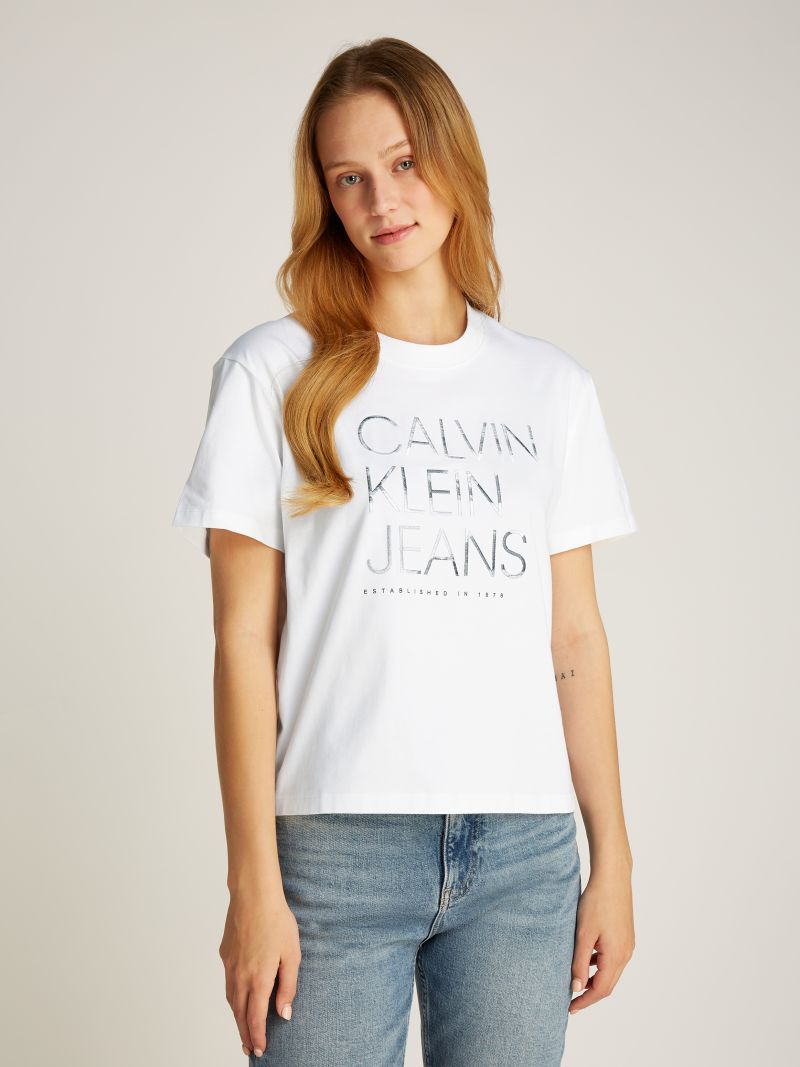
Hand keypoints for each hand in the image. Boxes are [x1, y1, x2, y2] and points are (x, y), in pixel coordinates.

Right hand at [218, 890, 301, 1055]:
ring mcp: (230, 965)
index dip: (258, 1037)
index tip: (260, 1050)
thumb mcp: (292, 954)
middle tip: (249, 1048)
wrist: (253, 895)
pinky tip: (238, 997)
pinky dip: (232, 997)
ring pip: (231, 999)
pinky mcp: (225, 954)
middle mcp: (240, 976)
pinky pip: (227, 982)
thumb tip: (284, 1013)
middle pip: (239, 1014)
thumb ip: (288, 986)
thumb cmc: (277, 921)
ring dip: (236, 1017)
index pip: (255, 1018)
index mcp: (258, 978)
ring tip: (243, 1029)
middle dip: (244, 1034)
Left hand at [569, 863, 634, 1015]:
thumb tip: (576, 988)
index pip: (601, 990)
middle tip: (571, 999)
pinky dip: (599, 965)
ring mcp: (627, 945)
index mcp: (617, 956)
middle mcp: (626, 954)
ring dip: (595, 979)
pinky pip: (612, 959)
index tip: (570, 1008)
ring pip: (611, 971)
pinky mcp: (625, 936)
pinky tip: (586, 958)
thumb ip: (579, 963)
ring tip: (576, 980)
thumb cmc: (597, 902)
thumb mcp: (583, 934)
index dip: (585, 1001)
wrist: (612, 877)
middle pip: (608, 984)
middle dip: (590, 993)